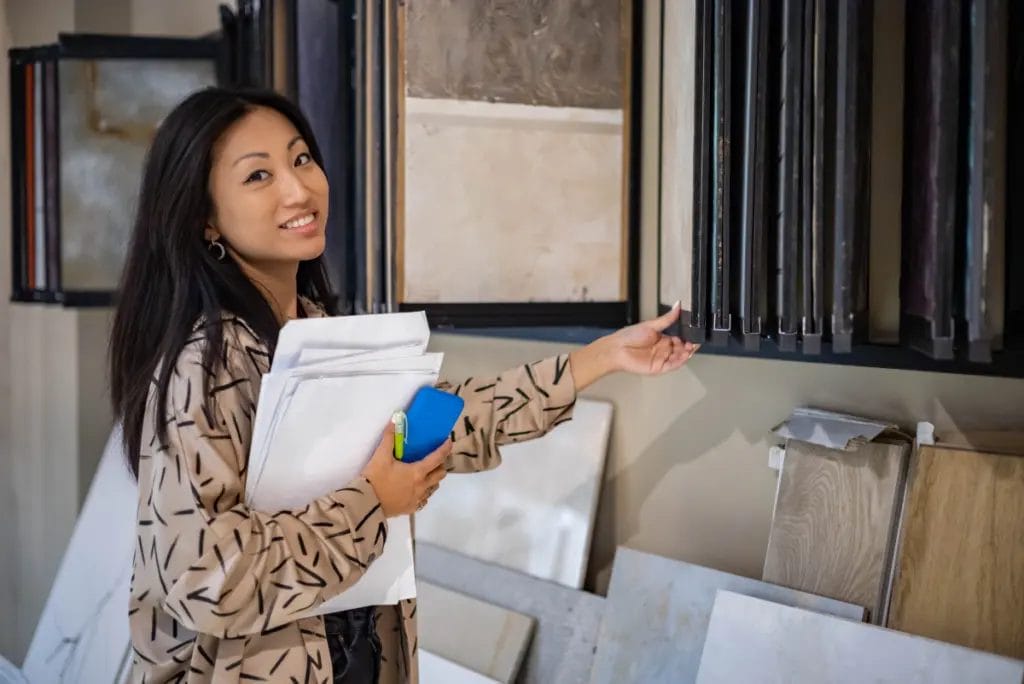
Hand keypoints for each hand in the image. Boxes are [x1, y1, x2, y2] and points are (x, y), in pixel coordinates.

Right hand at [360, 423, 450, 516]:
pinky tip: (416, 489)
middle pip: (440, 474)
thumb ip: (389, 438)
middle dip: (441, 465)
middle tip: (435, 459)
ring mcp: (417, 499)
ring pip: (433, 488)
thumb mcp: (381, 456)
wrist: (365, 504)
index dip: (445, 449)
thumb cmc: (375, 478)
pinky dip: (424, 492)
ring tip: (426, 473)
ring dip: (433, 479)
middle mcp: (421, 486)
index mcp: (417, 472)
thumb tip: (394, 420)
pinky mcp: (410, 509)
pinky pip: (424, 499)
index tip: (448, 442)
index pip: (437, 458)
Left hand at [569, 303, 697, 389]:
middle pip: (682, 348)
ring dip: (686, 353)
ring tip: (691, 347)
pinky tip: (684, 355)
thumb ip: (667, 318)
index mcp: (662, 338)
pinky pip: (673, 365)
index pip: (680, 338)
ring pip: (679, 357)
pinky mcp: (659, 368)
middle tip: (695, 341)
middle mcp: (664, 349)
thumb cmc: (629, 336)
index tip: (695, 333)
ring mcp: (662, 359)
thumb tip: (678, 306)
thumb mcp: (651, 325)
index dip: (688, 337)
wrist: (616, 349)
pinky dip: (680, 361)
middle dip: (690, 345)